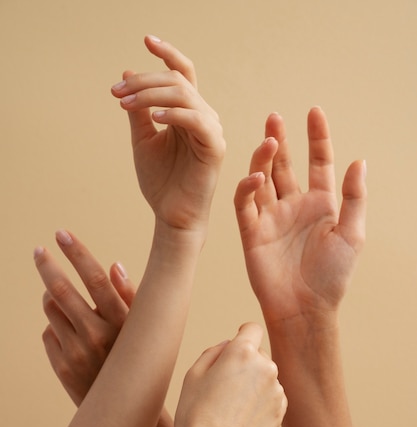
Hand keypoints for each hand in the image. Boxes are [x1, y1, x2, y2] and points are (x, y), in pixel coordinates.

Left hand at [34, 231, 135, 405]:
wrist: (127, 408)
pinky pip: (49, 332)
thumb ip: (130, 296)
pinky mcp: (62, 366)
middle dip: (47, 266)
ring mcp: (76, 353)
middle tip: (39, 251)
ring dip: (53, 297)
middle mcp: (98, 336)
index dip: (77, 253)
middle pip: (61, 290)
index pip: (96, 279)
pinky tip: (71, 334)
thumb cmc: (137, 359)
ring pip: (51, 309)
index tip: (62, 234)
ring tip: (63, 300)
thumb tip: (115, 265)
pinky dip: (57, 326)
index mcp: (121, 323)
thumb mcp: (141, 328)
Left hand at [111, 35, 225, 234]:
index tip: (146, 39)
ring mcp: (211, 131)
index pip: (181, 74)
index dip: (166, 54)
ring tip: (126, 104)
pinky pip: (195, 119)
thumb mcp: (142, 140)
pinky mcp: (215, 147)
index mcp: (187, 113)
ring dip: (151, 94)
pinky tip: (152, 117)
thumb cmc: (160, 182)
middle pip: (177, 80)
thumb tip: (127, 72)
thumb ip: (138, 110)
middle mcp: (202, 117)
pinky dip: (173, 113)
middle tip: (117, 92)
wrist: (171, 215)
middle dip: (144, 80)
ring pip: (184, 95)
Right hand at [173, 323, 286, 426]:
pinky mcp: (281, 410)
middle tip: (223, 387)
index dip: (242, 335)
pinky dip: (261, 401)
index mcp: (242, 352)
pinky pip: (272, 395)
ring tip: (231, 406)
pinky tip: (242, 417)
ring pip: (265, 376)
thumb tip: (230, 344)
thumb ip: (214, 351)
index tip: (235, 346)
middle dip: (245, 363)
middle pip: (258, 354)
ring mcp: (276, 389)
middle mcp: (265, 366)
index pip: (252, 328)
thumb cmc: (195, 413)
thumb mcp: (193, 374)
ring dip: (254, 383)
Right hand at [234, 108, 366, 325]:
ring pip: (262, 178)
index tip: (314, 112)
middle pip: (285, 165)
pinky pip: (245, 203)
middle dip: (280, 140)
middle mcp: (294, 206)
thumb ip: (354, 198)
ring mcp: (271, 218)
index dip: (317, 137)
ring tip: (269, 140)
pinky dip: (247, 187)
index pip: (318, 163)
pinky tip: (256, 176)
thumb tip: (359, 161)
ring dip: (263, 158)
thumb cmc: (332, 277)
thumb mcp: (352, 235)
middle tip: (274, 118)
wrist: (305, 309)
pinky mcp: (251, 231)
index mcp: (320, 205)